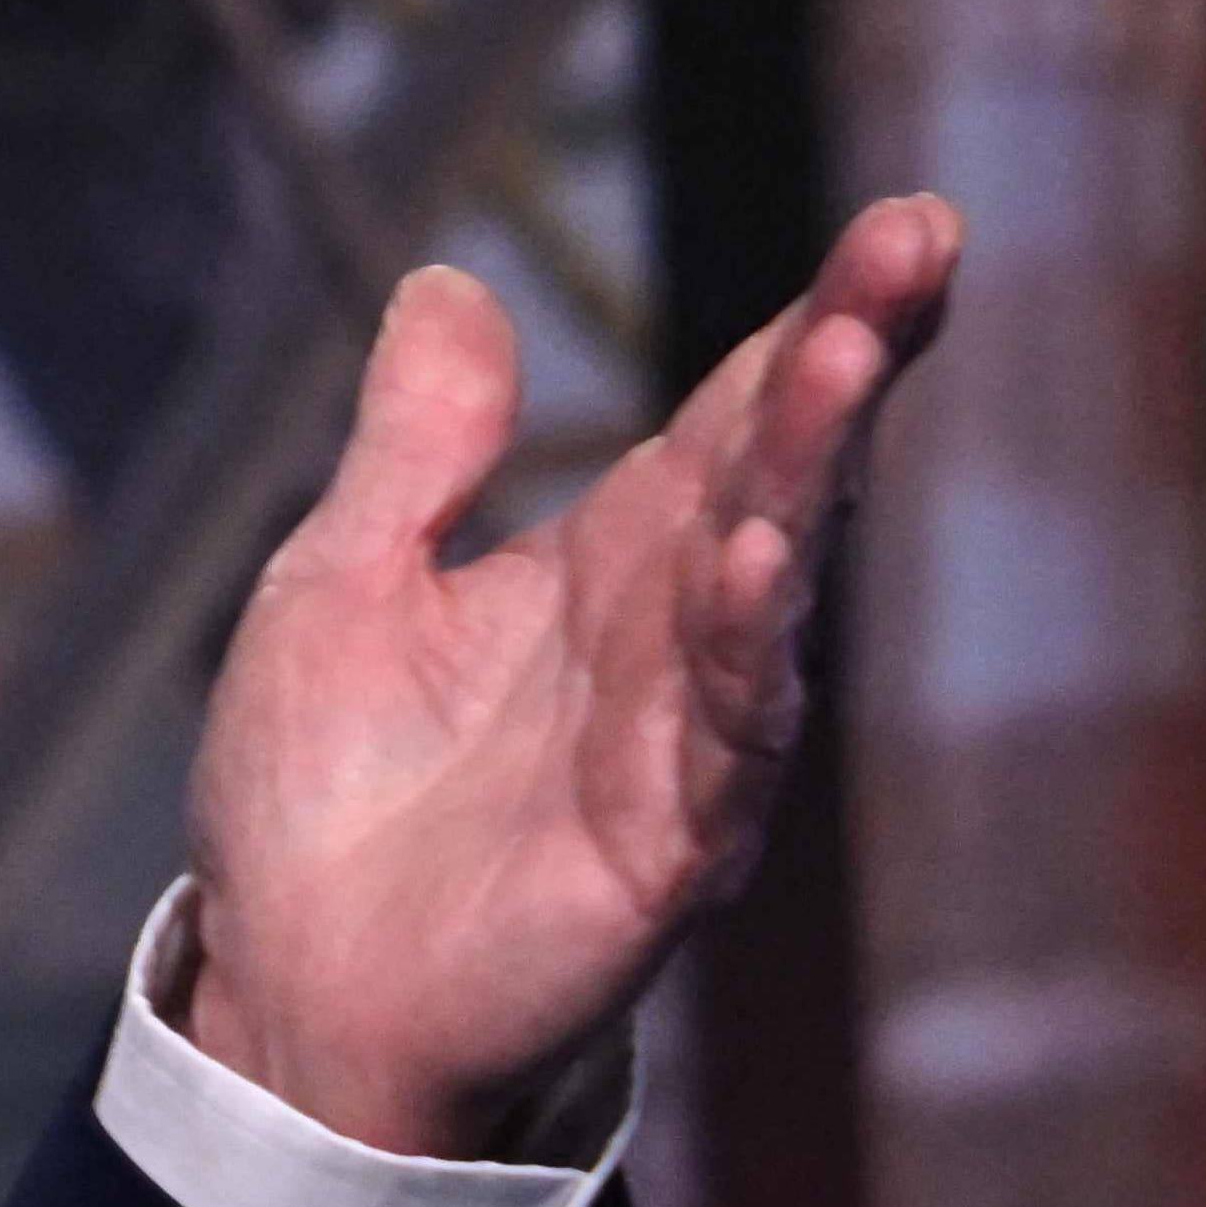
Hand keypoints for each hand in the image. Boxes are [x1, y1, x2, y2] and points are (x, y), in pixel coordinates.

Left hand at [181, 195, 961, 1158]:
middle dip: (844, 358)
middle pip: (775, 476)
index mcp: (603, 568)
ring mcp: (681, 744)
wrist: (289, 984)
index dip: (811, 324)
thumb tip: (447, 287)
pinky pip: (724, 738)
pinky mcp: (663, 850)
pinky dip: (741, 647)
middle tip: (916, 244)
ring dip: (806, 472)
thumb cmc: (324, 796)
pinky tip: (752, 561)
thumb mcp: (339, 578)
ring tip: (838, 358)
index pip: (726, 422)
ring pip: (770, 585)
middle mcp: (668, 641)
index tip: (901, 222)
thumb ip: (415, 448)